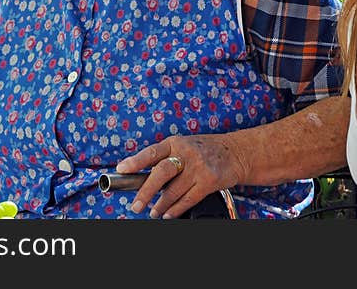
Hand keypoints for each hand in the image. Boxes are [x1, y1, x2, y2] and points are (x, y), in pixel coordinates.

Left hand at [115, 134, 246, 218]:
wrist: (235, 152)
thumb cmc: (204, 150)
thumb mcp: (183, 146)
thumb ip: (165, 159)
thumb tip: (140, 178)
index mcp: (175, 143)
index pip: (152, 152)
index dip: (136, 161)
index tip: (122, 169)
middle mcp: (186, 153)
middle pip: (161, 173)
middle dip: (146, 192)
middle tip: (135, 205)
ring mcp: (199, 167)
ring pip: (174, 191)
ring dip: (161, 205)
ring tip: (153, 212)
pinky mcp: (209, 181)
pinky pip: (188, 199)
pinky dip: (176, 209)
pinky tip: (169, 213)